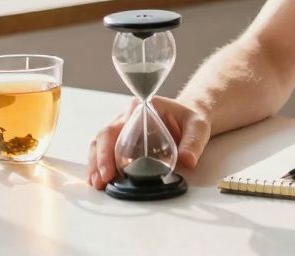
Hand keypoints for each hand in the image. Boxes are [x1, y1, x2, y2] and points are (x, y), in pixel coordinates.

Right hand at [85, 96, 212, 189]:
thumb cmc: (192, 120)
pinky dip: (102, 167)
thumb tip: (187, 160)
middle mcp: (128, 119)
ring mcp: (125, 131)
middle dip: (98, 161)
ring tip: (98, 184)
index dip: (107, 149)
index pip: (117, 127)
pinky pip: (108, 153)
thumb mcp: (198, 126)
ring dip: (96, 166)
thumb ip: (193, 142)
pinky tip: (101, 181)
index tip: (108, 170)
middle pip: (104, 138)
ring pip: (101, 145)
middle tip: (101, 182)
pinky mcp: (125, 144)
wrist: (191, 121)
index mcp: (142, 110)